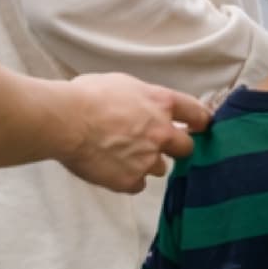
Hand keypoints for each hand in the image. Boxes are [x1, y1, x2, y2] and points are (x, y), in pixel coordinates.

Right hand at [56, 75, 208, 192]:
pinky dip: (128, 179)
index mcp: (162, 103)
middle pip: (187, 147)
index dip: (200, 122)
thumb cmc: (87, 96)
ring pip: (159, 168)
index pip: (198, 114)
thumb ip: (142, 98)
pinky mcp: (130, 180)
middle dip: (176, 147)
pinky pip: (137, 184)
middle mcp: (162, 133)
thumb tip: (140, 105)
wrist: (66, 121)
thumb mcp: (122, 83)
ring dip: (147, 163)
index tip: (200, 127)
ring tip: (123, 156)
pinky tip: (112, 169)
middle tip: (158, 145)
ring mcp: (148, 159)